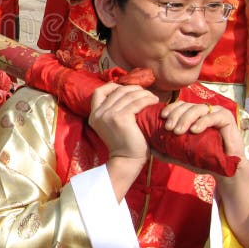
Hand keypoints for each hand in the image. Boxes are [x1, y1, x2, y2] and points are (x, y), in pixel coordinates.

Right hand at [91, 83, 157, 199]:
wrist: (127, 161)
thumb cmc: (125, 144)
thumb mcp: (111, 125)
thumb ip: (112, 111)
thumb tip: (127, 94)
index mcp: (94, 115)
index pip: (99, 92)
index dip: (113, 86)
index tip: (127, 90)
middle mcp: (98, 113)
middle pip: (117, 91)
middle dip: (133, 89)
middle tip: (146, 94)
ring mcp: (108, 115)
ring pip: (128, 95)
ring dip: (143, 93)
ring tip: (153, 98)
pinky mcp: (120, 118)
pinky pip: (136, 102)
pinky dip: (147, 99)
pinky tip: (154, 102)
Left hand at [160, 101, 245, 164]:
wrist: (225, 169)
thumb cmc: (204, 159)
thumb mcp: (182, 154)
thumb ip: (167, 150)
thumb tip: (149, 148)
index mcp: (195, 114)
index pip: (180, 105)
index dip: (170, 108)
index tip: (162, 118)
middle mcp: (205, 110)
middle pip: (187, 106)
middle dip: (175, 115)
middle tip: (168, 128)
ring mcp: (216, 112)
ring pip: (197, 109)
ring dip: (186, 118)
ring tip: (178, 131)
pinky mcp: (227, 118)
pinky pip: (212, 116)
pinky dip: (202, 122)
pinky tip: (194, 130)